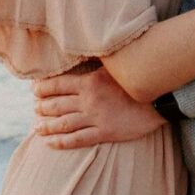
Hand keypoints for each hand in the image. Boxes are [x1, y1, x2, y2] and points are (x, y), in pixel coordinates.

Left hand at [33, 66, 166, 150]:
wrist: (160, 98)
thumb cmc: (139, 78)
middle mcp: (88, 100)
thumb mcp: (116, 65)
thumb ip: (99, 63)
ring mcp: (96, 118)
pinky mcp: (105, 132)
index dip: (43, 88)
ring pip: (63, 123)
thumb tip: (86, 51)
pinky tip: (50, 143)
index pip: (58, 84)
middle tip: (35, 109)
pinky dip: (62, 142)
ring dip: (47, 126)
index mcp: (89, 82)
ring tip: (36, 127)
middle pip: (57, 105)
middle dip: (42, 107)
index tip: (34, 90)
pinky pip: (78, 139)